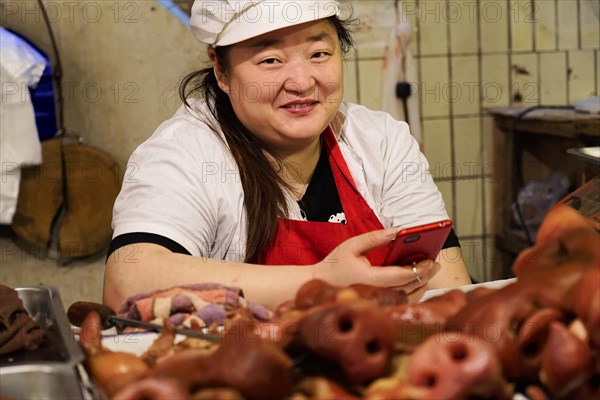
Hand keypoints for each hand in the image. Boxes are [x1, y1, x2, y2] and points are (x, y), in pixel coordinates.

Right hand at [313, 228, 440, 300]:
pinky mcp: (377, 303)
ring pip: (406, 298)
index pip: (399, 277)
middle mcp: (375, 293)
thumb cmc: (335, 264)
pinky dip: (412, 292)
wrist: (319, 284)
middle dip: (424, 276)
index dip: (417, 270)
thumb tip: (395, 231)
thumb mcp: (351, 245)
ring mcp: (376, 301)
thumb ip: (373, 238)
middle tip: (436, 264)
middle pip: (407, 289)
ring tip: (429, 272)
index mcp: (368, 279)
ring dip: (421, 286)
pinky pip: (400, 301)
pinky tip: (417, 282)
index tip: (430, 261)